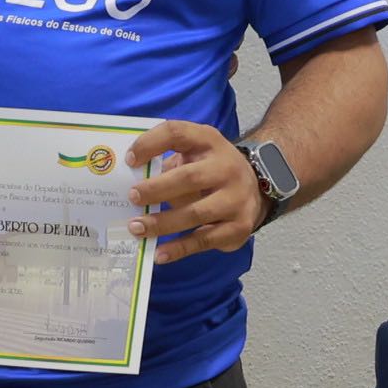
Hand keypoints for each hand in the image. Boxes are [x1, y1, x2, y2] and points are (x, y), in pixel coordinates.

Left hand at [127, 120, 264, 262]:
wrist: (257, 187)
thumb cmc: (211, 169)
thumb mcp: (194, 153)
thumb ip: (167, 162)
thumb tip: (130, 185)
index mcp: (209, 141)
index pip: (177, 133)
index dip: (151, 144)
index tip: (130, 159)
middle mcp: (226, 167)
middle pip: (189, 177)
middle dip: (157, 189)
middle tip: (133, 197)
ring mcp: (235, 198)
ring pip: (196, 213)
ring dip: (162, 223)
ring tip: (137, 228)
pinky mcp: (239, 226)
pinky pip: (204, 240)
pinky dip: (179, 248)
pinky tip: (159, 254)